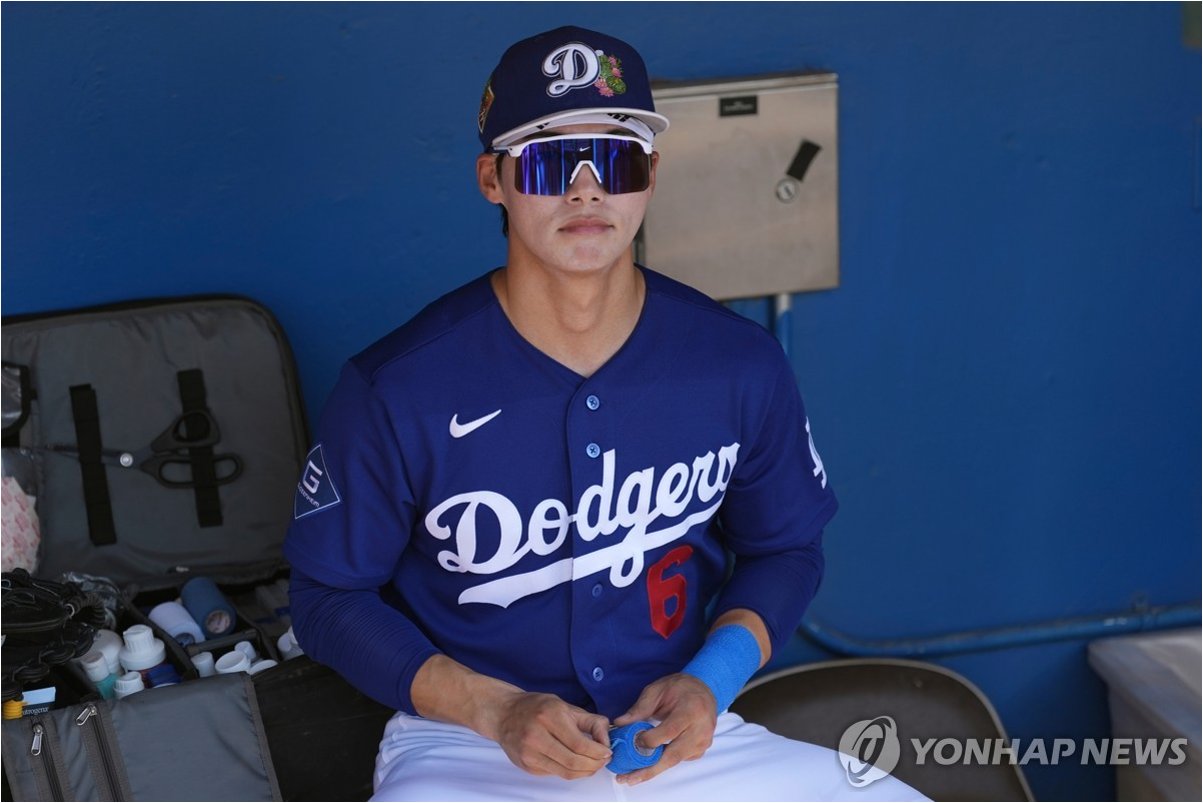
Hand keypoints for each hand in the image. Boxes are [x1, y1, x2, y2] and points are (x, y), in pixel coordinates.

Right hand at [489, 691, 612, 779]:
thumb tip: (607, 740)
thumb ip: (590, 721)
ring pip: (565, 773)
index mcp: (549, 716)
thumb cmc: (536, 707)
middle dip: (594, 765)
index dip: (598, 752)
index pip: (579, 744)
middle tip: (603, 761)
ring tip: (593, 764)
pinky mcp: (526, 766)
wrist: (504, 714)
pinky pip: (555, 773)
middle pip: (573, 762)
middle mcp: (536, 736)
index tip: (607, 752)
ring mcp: (529, 753)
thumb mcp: (565, 706)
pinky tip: (575, 763)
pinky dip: (570, 771)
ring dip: (585, 772)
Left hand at [611, 673, 716, 784]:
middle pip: (673, 755)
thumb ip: (640, 708)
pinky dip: (661, 764)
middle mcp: (700, 730)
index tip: (632, 742)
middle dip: (648, 769)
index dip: (650, 740)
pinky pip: (678, 761)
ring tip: (630, 776)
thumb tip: (619, 723)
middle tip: (627, 778)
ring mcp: (702, 743)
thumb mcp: (658, 690)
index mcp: (691, 710)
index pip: (670, 731)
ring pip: (674, 762)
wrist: (704, 690)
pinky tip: (645, 766)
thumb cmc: (680, 688)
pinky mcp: (699, 751)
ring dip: (652, 770)